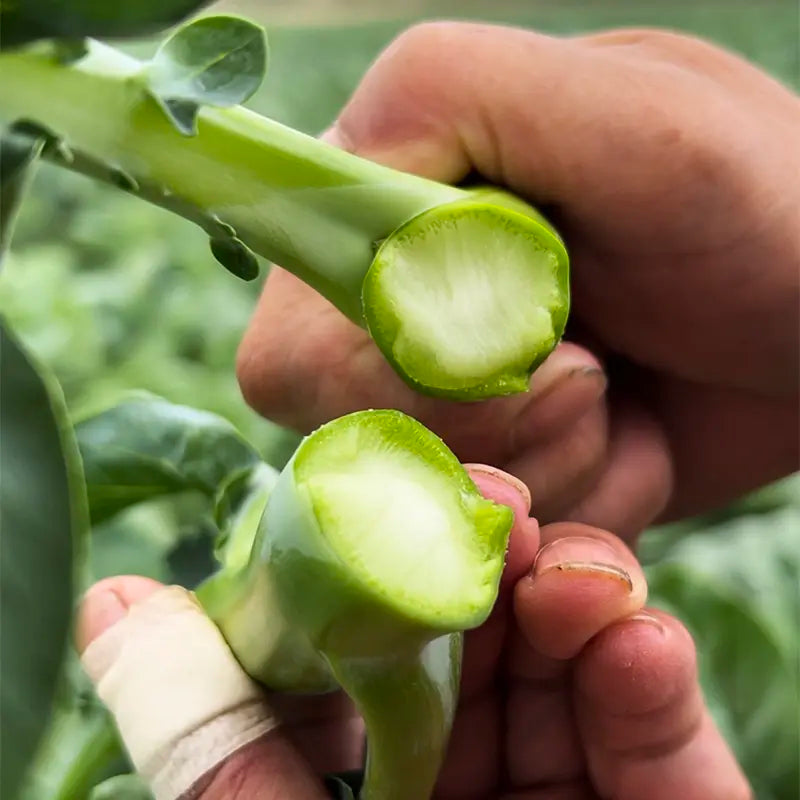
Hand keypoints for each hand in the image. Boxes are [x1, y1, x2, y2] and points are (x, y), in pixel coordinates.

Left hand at [76, 468, 750, 798]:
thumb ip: (211, 749)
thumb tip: (112, 604)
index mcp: (372, 790)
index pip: (377, 654)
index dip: (385, 565)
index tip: (395, 492)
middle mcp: (467, 785)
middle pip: (483, 640)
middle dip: (490, 560)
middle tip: (495, 504)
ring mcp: (569, 796)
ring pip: (574, 661)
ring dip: (578, 594)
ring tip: (572, 571)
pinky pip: (664, 738)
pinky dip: (649, 675)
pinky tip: (638, 635)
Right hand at [236, 23, 799, 537]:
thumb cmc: (773, 209)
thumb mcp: (634, 120)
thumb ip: (457, 97)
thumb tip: (337, 217)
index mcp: (388, 200)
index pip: (290, 348)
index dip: (383, 385)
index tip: (537, 353)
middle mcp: (393, 304)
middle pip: (349, 444)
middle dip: (485, 434)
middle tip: (595, 378)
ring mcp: (447, 397)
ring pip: (427, 508)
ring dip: (544, 473)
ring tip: (623, 405)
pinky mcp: (501, 461)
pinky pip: (497, 543)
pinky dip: (577, 512)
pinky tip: (633, 448)